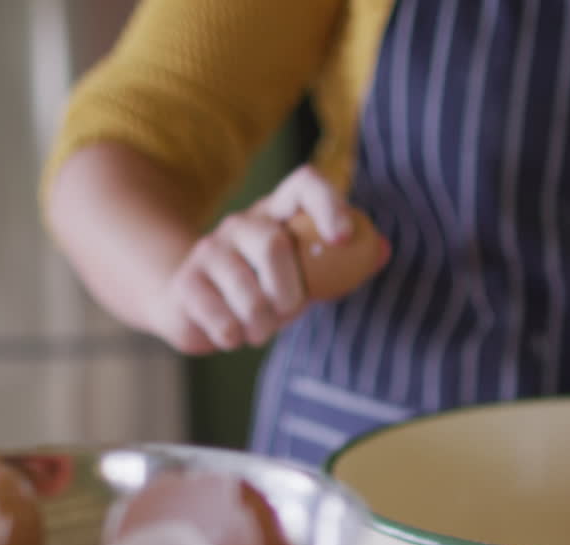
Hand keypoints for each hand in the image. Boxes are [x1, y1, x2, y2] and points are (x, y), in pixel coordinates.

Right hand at [151, 166, 353, 353]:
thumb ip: (344, 262)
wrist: (193, 305)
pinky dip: (235, 336)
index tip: (343, 237)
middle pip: (272, 244)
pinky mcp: (187, 283)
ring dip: (262, 323)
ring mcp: (209, 250)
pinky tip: (232, 334)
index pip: (304, 183)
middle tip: (288, 312)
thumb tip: (383, 249)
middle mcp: (241, 223)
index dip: (328, 203)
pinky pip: (222, 318)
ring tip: (260, 330)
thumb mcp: (306, 274)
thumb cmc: (264, 288)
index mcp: (277, 213)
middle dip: (288, 293)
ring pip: (246, 290)